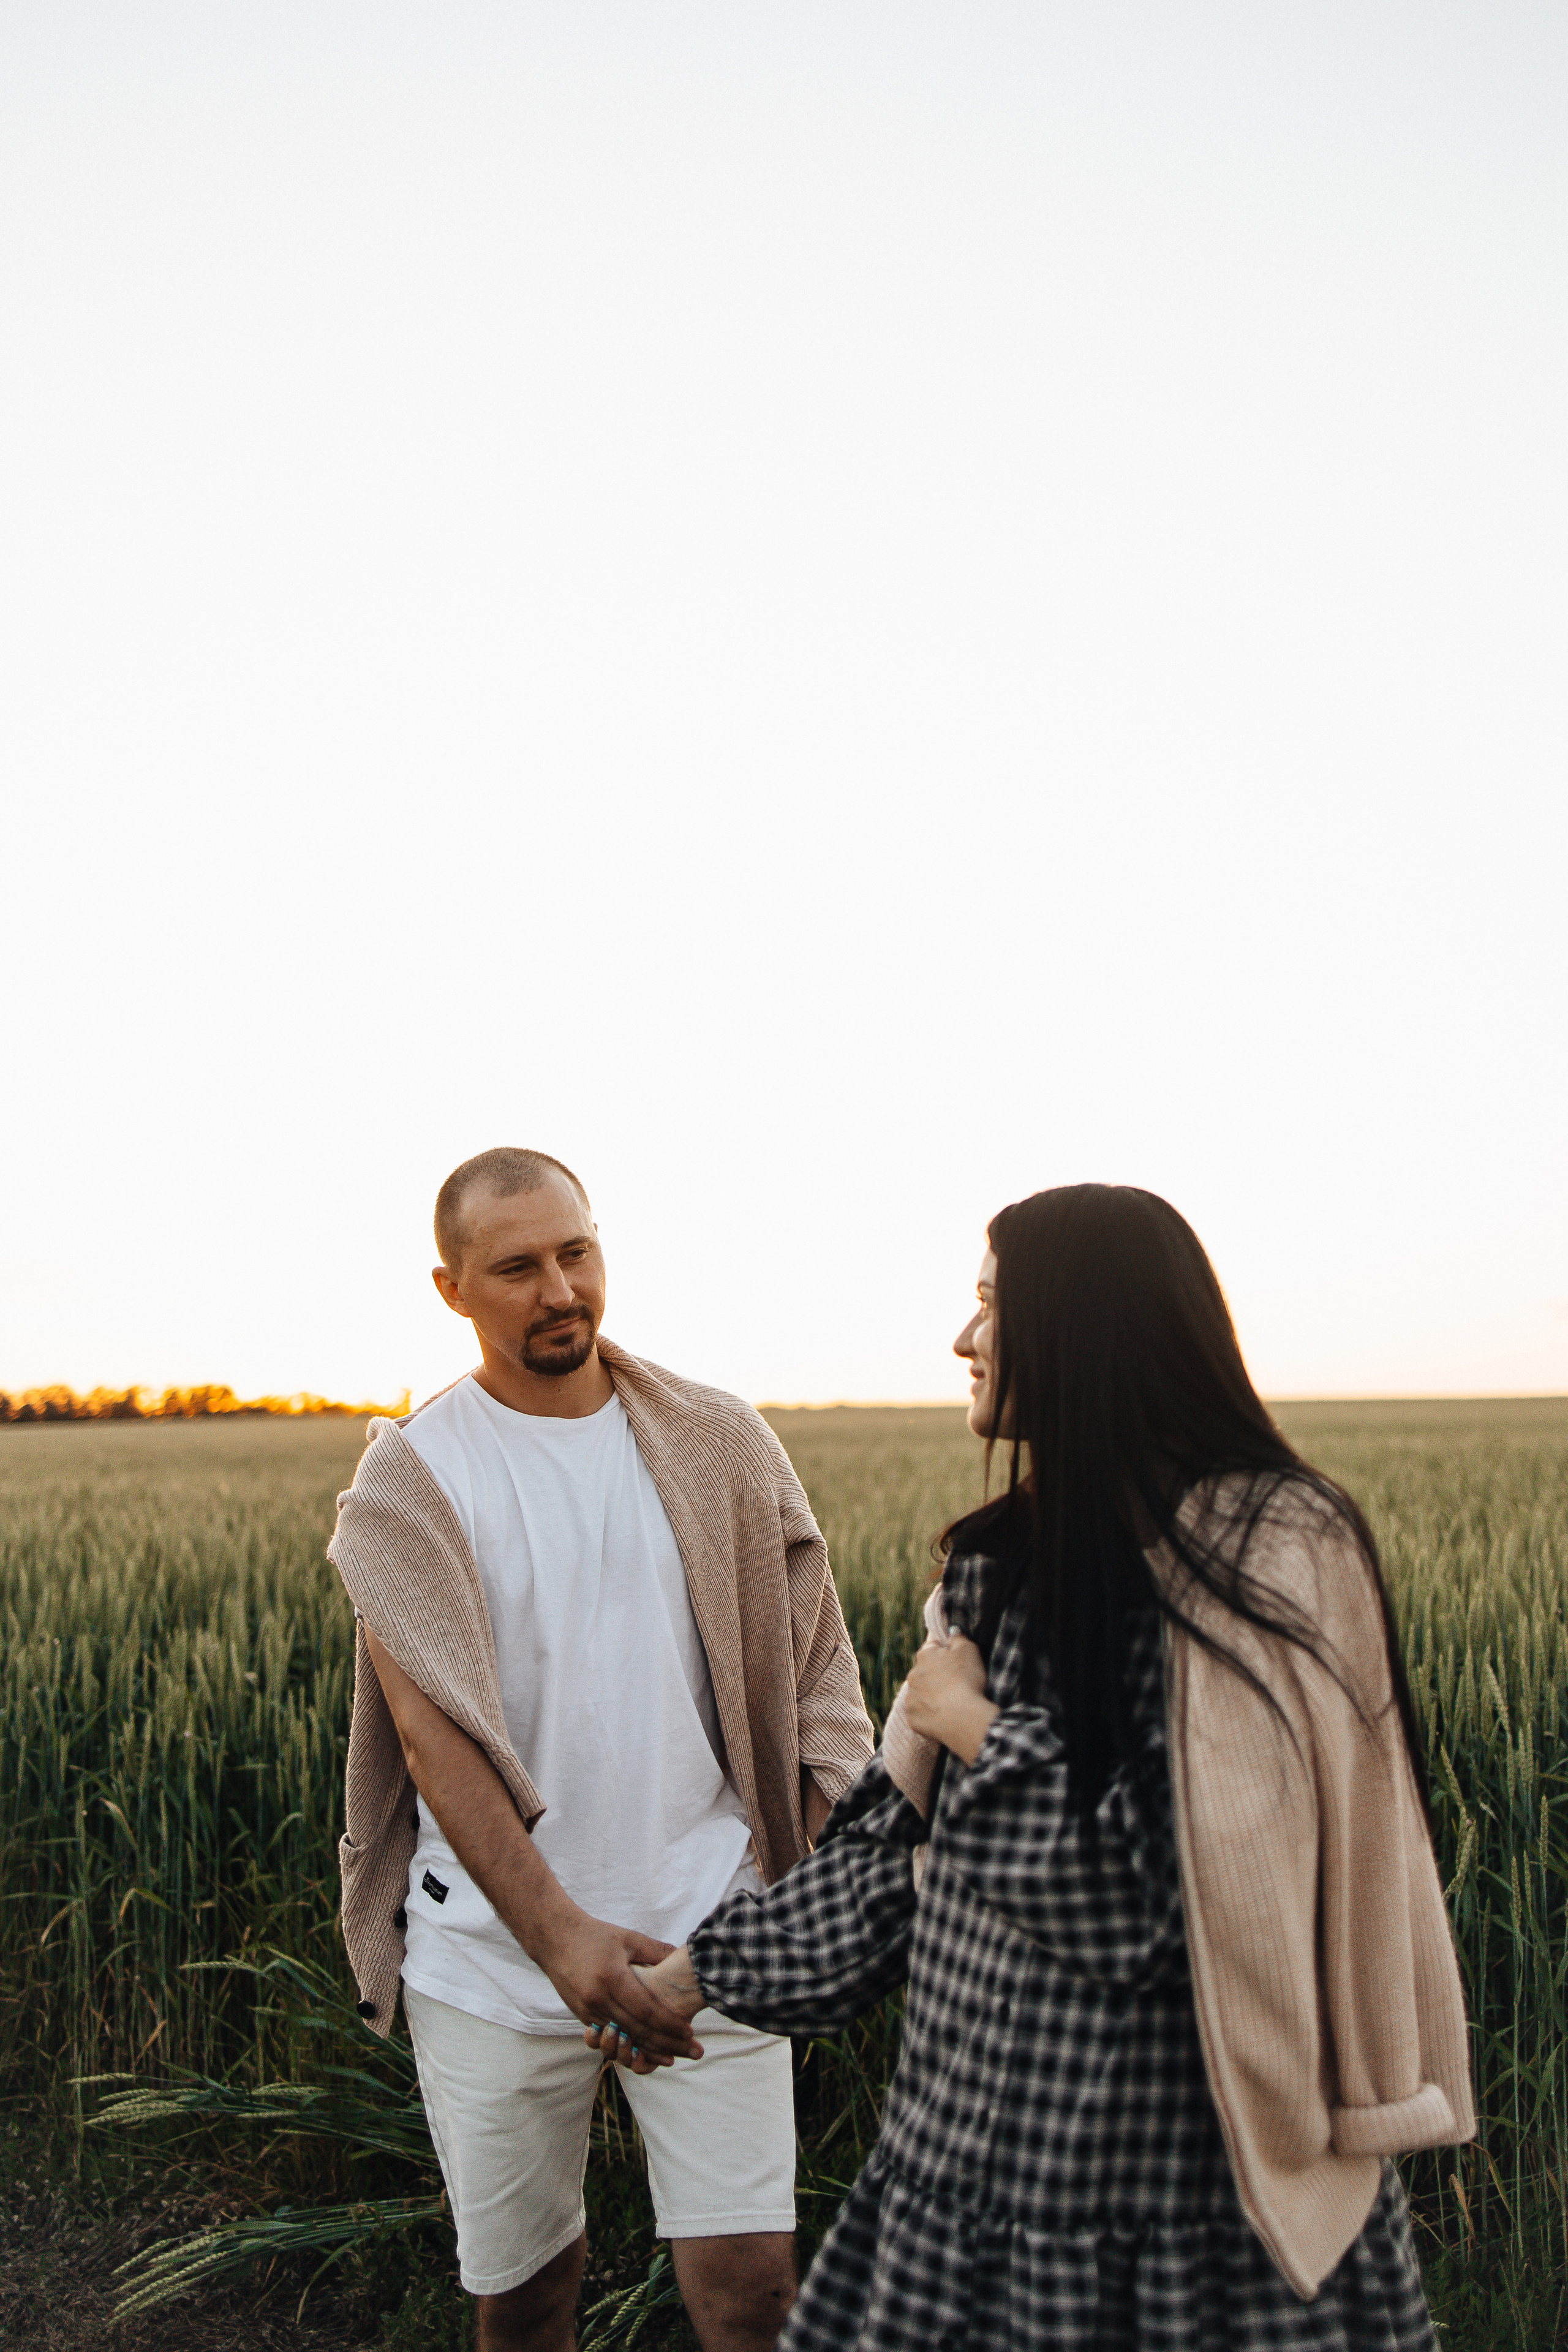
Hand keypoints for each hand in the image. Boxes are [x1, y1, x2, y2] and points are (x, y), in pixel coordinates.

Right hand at [537, 1914, 702, 2066]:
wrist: (554, 1939)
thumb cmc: (594, 1935)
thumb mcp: (628, 1938)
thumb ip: (656, 1951)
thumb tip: (683, 1957)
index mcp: (612, 1978)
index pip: (646, 2011)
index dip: (669, 2024)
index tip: (689, 2031)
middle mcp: (598, 1999)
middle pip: (637, 2030)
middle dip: (665, 2043)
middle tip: (690, 2051)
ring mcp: (587, 2010)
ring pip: (623, 2038)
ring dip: (649, 2049)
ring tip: (672, 2056)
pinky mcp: (581, 2016)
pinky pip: (609, 2035)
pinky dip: (628, 2044)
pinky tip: (645, 2049)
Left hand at [901, 1633, 997, 1764]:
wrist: (963, 1718)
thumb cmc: (967, 1680)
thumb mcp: (969, 1650)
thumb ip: (958, 1637)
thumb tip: (951, 1630)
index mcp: (924, 1655)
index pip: (932, 1648)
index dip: (944, 1654)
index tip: (955, 1662)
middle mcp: (912, 1675)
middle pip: (924, 1672)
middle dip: (936, 1676)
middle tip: (955, 1685)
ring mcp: (910, 1699)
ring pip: (920, 1694)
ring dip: (930, 1696)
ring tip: (950, 1704)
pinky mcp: (912, 1719)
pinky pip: (920, 1715)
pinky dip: (929, 1716)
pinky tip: (943, 1718)